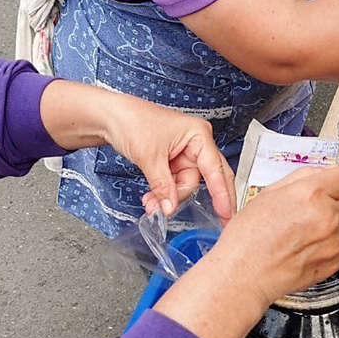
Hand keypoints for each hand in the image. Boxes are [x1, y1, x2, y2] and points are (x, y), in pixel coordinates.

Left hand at [101, 94, 235, 222]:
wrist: (111, 117)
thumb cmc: (133, 120)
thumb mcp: (150, 157)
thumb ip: (163, 186)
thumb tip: (170, 207)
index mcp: (199, 135)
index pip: (215, 169)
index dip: (221, 193)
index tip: (227, 213)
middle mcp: (197, 144)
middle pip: (209, 178)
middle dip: (203, 198)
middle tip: (220, 220)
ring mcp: (186, 154)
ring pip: (188, 184)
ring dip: (171, 197)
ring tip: (153, 204)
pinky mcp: (174, 161)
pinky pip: (176, 183)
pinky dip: (165, 193)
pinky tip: (154, 199)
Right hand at [154, 166, 338, 337]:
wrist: (243, 274)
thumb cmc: (249, 237)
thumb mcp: (269, 193)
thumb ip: (302, 179)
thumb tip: (323, 174)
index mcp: (309, 193)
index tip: (337, 186)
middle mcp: (326, 215)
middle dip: (336, 203)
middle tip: (313, 213)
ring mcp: (333, 240)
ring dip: (333, 226)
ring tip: (305, 234)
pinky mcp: (336, 261)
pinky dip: (334, 245)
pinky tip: (311, 247)